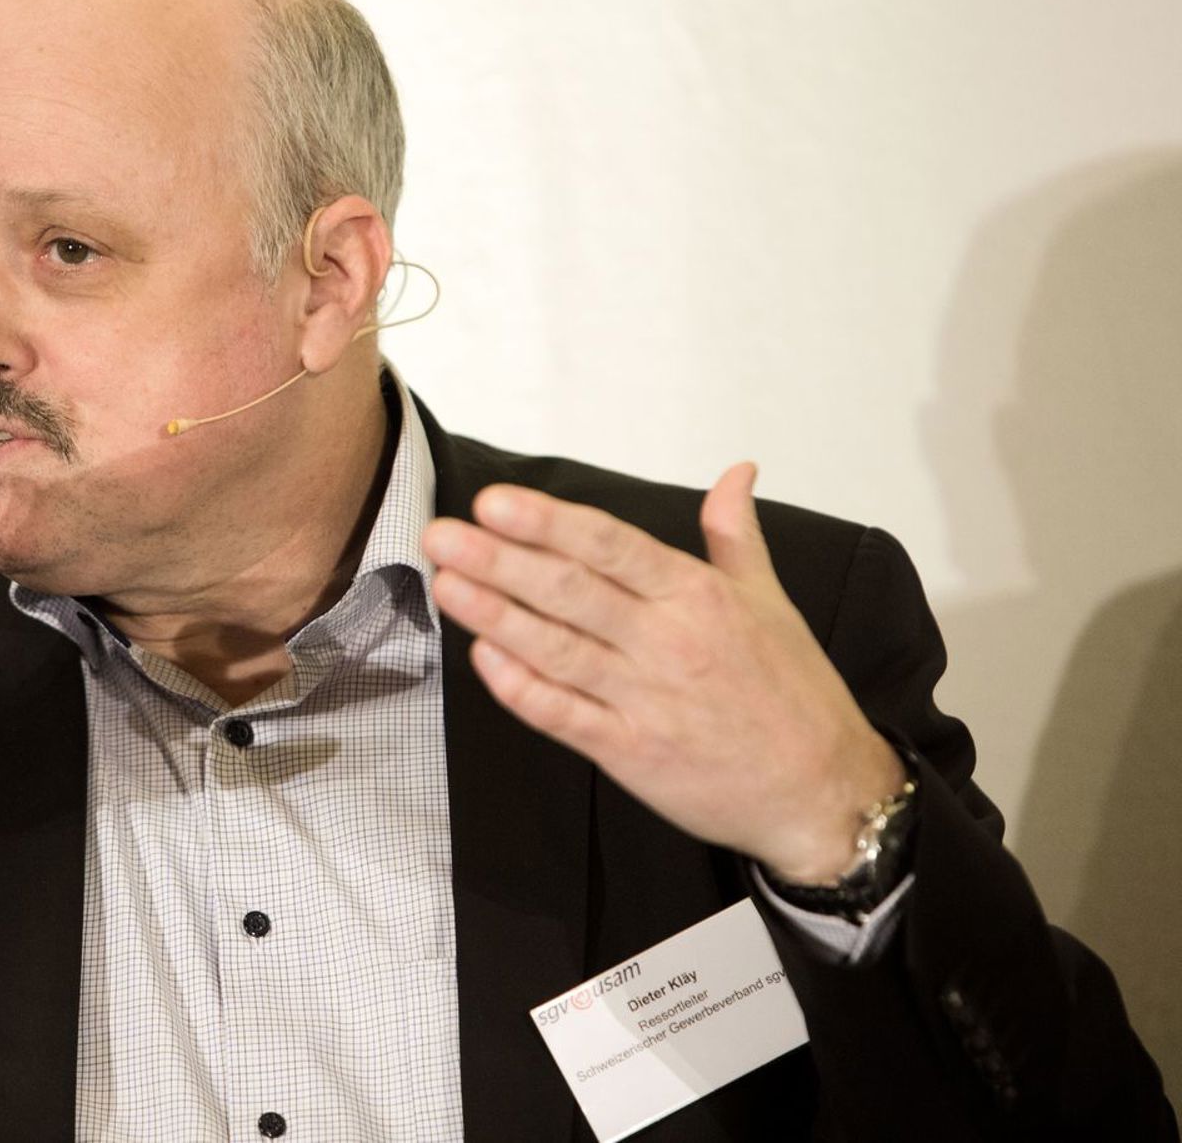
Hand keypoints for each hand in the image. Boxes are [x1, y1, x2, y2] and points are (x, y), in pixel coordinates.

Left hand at [421, 463, 904, 883]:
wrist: (823, 793)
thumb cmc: (793, 696)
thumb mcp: (771, 602)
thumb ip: (735, 535)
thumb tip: (736, 473)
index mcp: (698, 596)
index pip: (610, 545)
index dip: (548, 522)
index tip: (494, 503)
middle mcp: (668, 642)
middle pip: (570, 590)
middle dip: (499, 559)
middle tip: (442, 534)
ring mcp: (646, 699)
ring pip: (557, 648)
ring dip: (494, 615)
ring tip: (446, 584)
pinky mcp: (630, 752)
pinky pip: (563, 714)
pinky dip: (520, 687)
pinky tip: (483, 658)